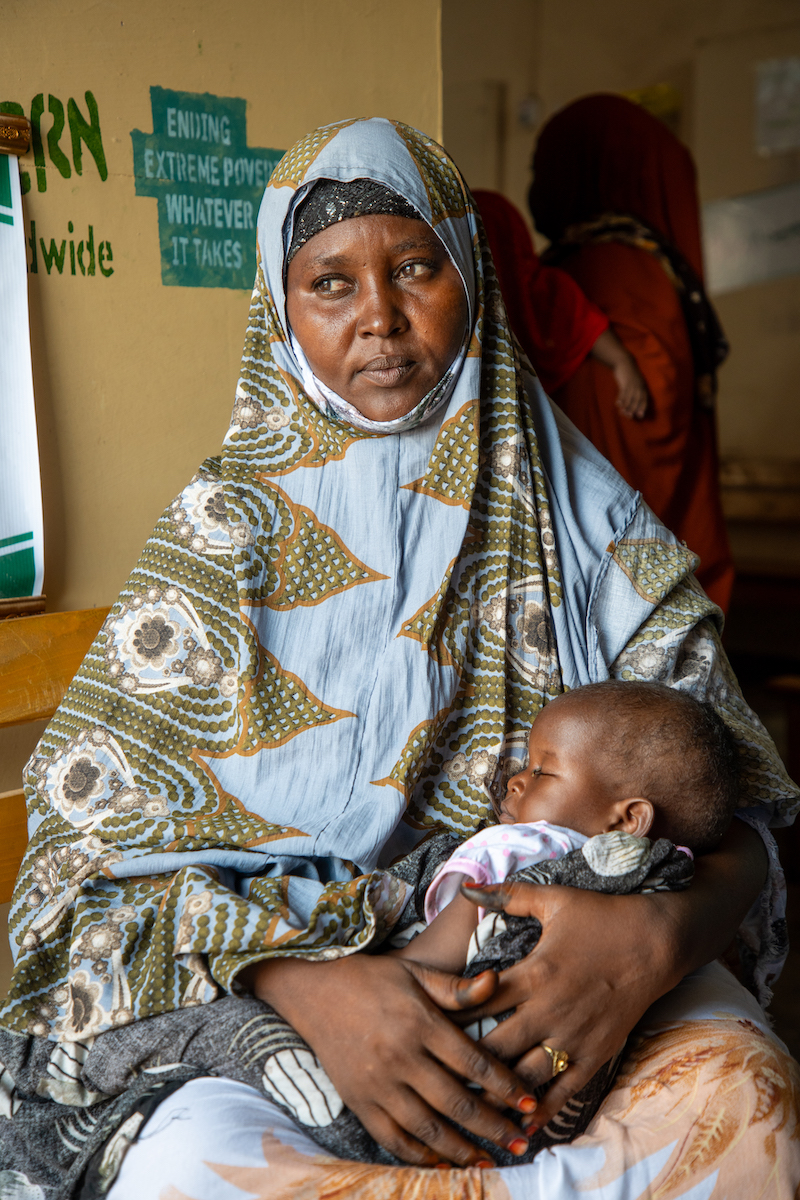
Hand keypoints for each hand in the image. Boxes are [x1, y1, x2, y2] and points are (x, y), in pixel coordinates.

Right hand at [243, 952, 537, 1166]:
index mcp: (419, 1022)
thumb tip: (496, 980)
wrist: (313, 993)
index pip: (473, 1061)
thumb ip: (456, 987)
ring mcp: (377, 1083)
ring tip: (489, 1161)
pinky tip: (442, 1164)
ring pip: (428, 1128)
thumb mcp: (414, 972)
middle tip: (521, 1141)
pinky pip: (393, 1138)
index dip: (505, 1085)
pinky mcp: (359, 1101)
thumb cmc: (371, 978)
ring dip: (462, 1149)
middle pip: (456, 1101)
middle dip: (493, 1125)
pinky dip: (419, 1156)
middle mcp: (400, 1056)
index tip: (530, 1102)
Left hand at [454, 881, 680, 1128]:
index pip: (479, 1001)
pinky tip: (518, 1127)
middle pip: (495, 1048)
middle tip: (433, 1078)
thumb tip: (466, 887)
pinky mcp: (595, 1055)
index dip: (448, 1016)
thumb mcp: (552, 899)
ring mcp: (573, 1037)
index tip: (423, 1027)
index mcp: (534, 973)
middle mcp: (550, 1011)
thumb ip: (505, 895)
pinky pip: (563, 1091)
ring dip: (496, 1094)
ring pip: (525, 1077)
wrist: (655, 942)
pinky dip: (539, 1112)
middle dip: (464, 1064)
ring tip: (464, 1108)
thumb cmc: (601, 917)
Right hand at [588, 328, 647, 418]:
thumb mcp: (634, 382)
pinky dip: (621, 399)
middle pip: (637, 399)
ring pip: (630, 397)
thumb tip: (632, 403)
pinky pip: (623, 392)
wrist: (624, 361)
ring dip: (626, 406)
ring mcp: (632, 383)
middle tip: (630, 416)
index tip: (640, 416)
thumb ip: (635, 391)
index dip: (642, 407)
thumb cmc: (628, 374)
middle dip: (634, 409)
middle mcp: (639, 385)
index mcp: (643, 386)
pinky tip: (618, 404)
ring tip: (622, 412)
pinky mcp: (625, 381)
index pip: (644, 399)